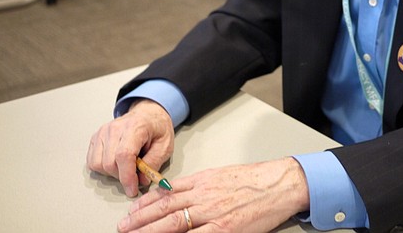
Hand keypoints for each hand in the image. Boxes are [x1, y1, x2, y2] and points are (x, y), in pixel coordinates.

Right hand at [87, 99, 174, 196]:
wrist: (148, 114)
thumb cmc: (157, 128)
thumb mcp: (165, 145)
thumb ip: (154, 163)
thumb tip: (142, 181)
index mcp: (135, 127)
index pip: (124, 155)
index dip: (127, 176)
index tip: (132, 189)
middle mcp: (115, 128)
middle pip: (109, 162)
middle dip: (122, 176)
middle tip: (135, 175)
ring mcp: (103, 132)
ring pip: (98, 164)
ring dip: (112, 173)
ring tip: (126, 167)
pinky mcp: (96, 137)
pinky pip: (92, 161)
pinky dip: (102, 168)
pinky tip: (116, 163)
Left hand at [117, 157, 309, 232]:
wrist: (279, 184)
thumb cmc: (254, 180)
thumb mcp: (222, 175)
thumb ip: (200, 186)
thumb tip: (177, 194)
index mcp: (203, 181)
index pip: (166, 192)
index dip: (145, 202)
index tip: (131, 210)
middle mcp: (203, 196)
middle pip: (164, 209)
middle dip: (140, 220)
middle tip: (123, 227)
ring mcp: (213, 214)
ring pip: (174, 224)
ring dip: (151, 232)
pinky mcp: (225, 229)